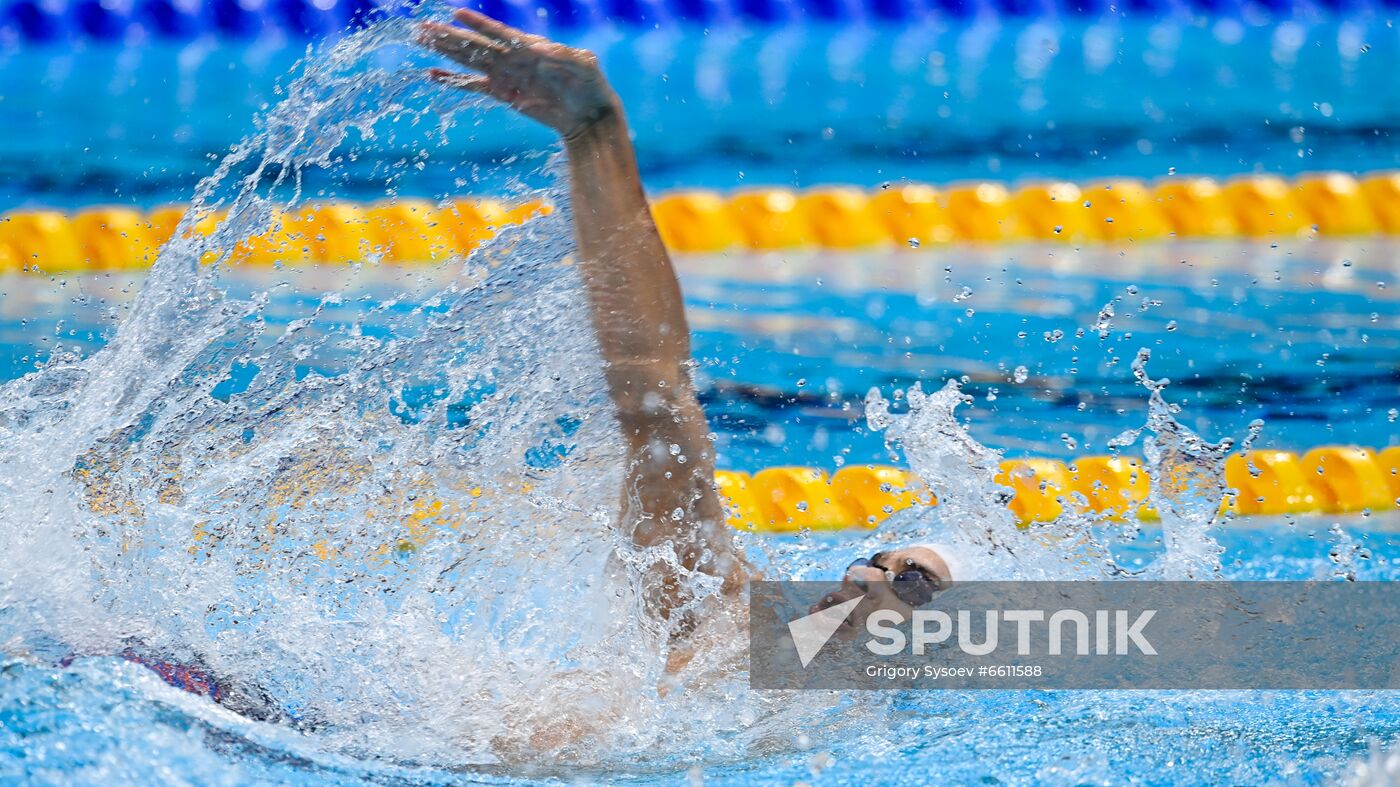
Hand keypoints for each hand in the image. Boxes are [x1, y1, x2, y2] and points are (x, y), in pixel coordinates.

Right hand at [417, 9, 620, 141]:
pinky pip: (473, 86)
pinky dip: (454, 80)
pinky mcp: (504, 94)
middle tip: (421, 27)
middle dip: (448, 36)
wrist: (589, 114)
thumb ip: (565, 56)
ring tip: (421, 40)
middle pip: (475, 44)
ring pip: (469, 60)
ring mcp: (506, 75)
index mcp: (529, 46)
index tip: (455, 14)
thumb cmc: (590, 84)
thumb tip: (542, 51)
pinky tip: (433, 74)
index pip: (498, 32)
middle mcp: (513, 57)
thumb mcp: (586, 66)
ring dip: (445, 51)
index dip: (477, 23)